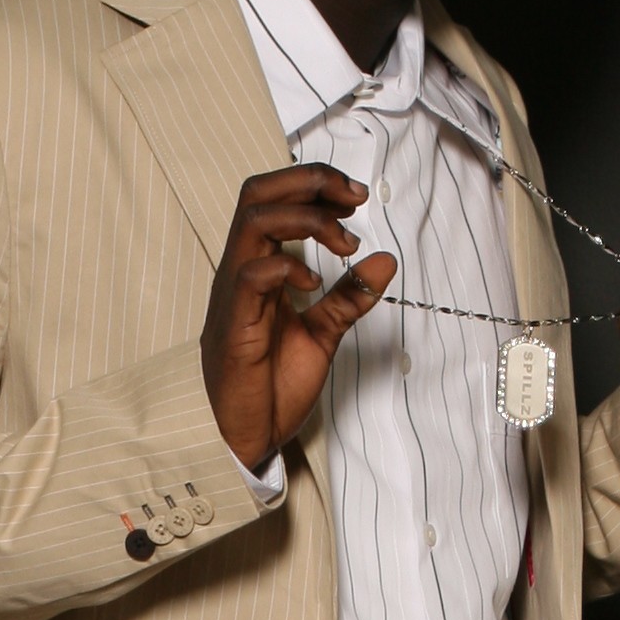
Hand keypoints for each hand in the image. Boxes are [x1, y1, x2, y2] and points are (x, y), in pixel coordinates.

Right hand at [201, 166, 396, 473]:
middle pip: (259, 193)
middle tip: (352, 199)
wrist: (245, 438)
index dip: (315, 185)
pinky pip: (251, 275)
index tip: (355, 198)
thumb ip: (348, 297)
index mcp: (259, 268)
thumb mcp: (322, 335)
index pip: (275, 199)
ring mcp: (234, 294)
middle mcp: (241, 271)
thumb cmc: (270, 388)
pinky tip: (314, 286)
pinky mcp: (234, 323)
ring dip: (306, 218)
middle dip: (309, 181)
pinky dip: (288, 268)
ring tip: (344, 243)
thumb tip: (385, 260)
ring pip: (254, 221)